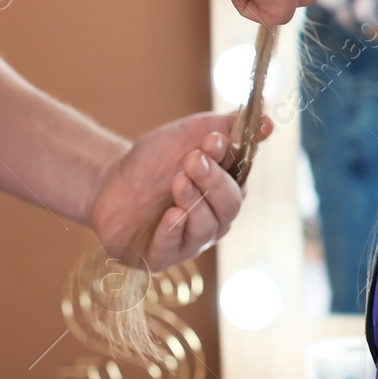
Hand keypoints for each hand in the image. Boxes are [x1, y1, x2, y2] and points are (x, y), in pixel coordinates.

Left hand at [87, 111, 272, 270]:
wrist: (108, 182)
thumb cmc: (155, 160)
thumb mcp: (188, 134)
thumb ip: (226, 127)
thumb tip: (269, 123)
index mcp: (227, 189)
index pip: (242, 178)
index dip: (231, 161)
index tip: (212, 140)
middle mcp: (216, 218)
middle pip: (229, 206)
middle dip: (213, 182)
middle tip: (192, 160)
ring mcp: (191, 239)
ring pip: (207, 227)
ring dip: (194, 202)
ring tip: (177, 182)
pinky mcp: (162, 255)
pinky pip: (175, 248)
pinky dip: (174, 231)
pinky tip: (171, 215)